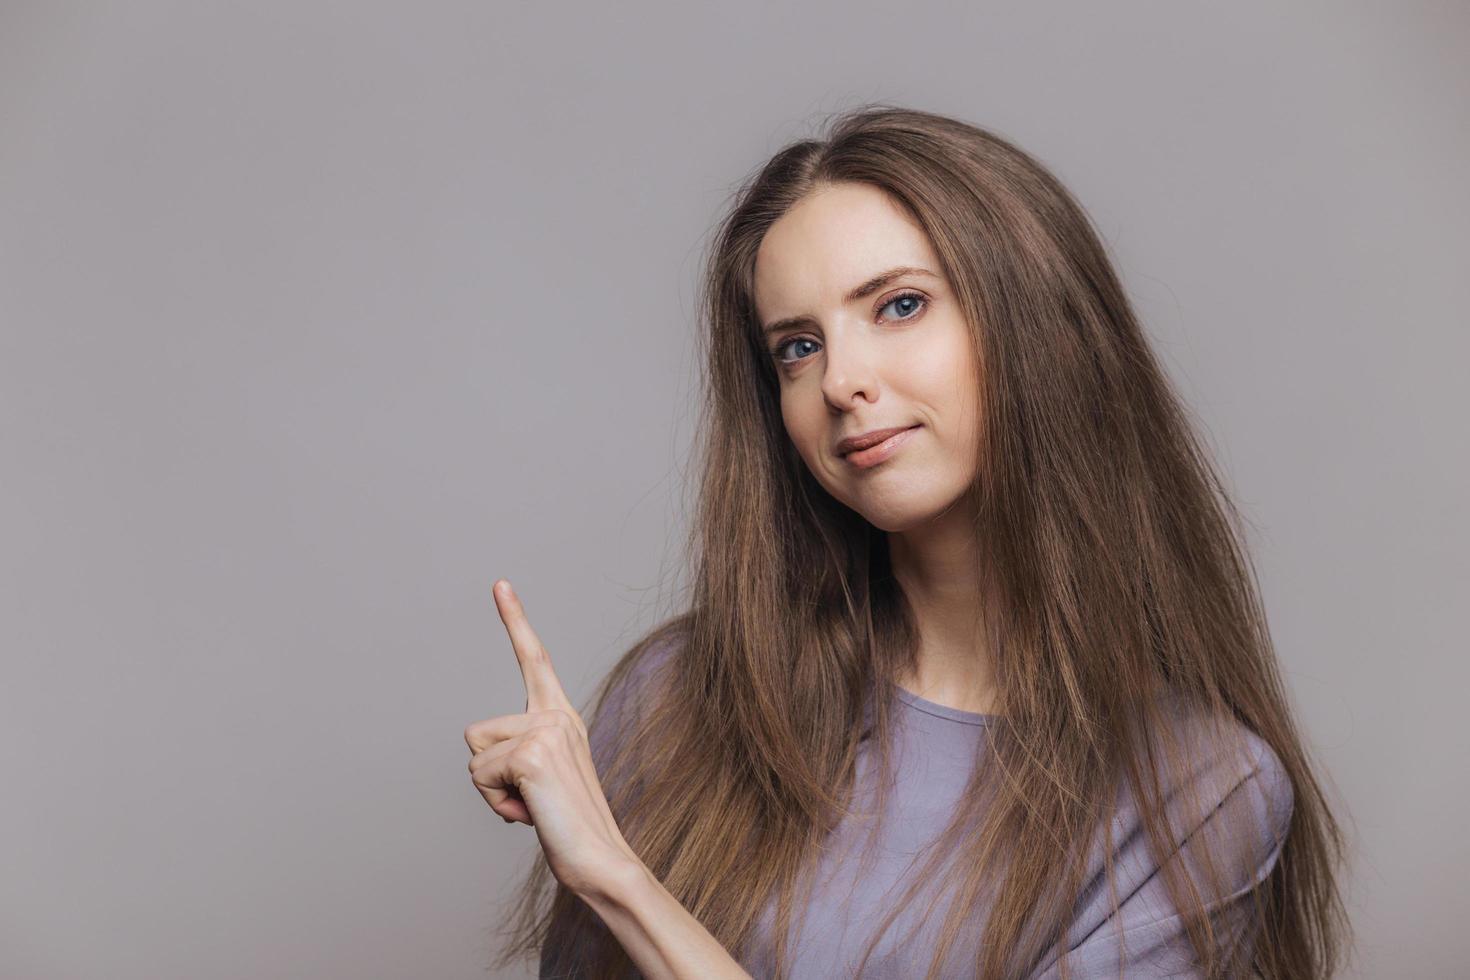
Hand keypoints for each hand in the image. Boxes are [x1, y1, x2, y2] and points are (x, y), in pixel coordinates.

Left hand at [464, 579, 639, 896]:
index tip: (499, 583)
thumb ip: (520, 756)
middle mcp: (557, 716)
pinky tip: (531, 814)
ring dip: (492, 792)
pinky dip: (496, 805)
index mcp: (563, 717)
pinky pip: (479, 776)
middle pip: (477, 733)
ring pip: (475, 755)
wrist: (601, 861)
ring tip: (532, 807)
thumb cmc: (570, 830)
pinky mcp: (532, 753)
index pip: (535, 659)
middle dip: (489, 775)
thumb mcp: (541, 783)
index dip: (515, 620)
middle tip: (531, 800)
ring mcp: (546, 730)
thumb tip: (483, 757)